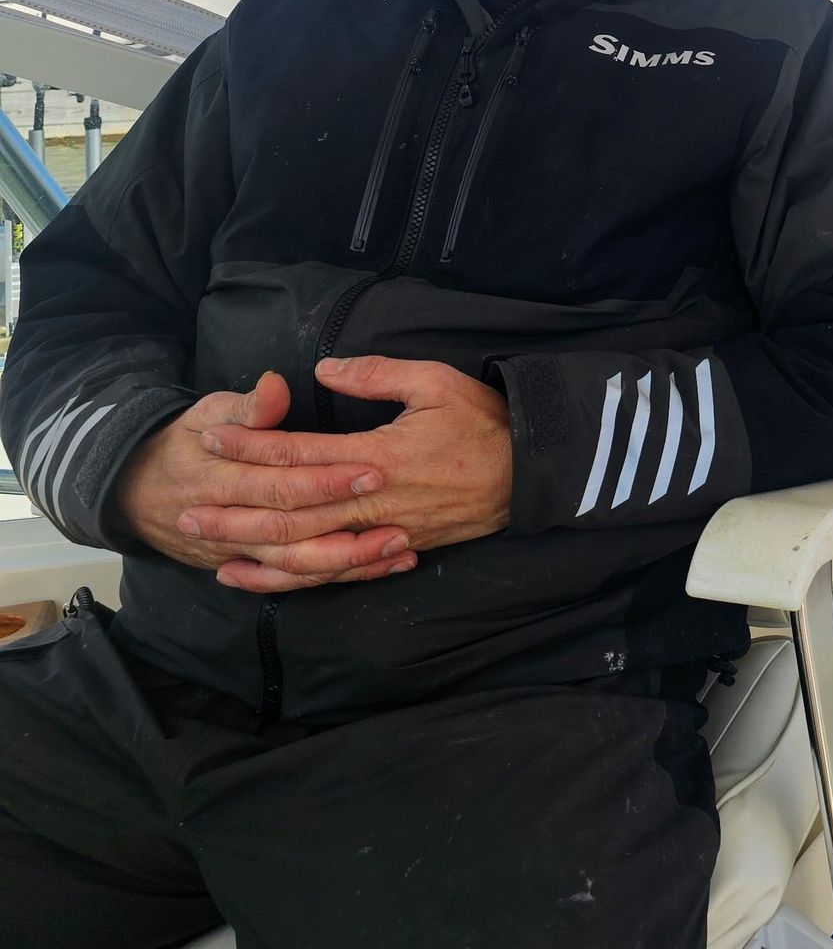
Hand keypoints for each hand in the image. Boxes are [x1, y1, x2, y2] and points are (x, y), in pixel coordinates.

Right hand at [115, 373, 413, 586]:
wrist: (136, 492)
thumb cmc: (185, 442)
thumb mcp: (207, 412)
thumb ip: (246, 406)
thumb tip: (275, 386)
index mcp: (221, 478)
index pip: (279, 483)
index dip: (324, 479)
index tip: (372, 468)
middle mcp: (230, 522)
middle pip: (293, 530)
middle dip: (348, 526)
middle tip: (403, 519)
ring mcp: (239, 552)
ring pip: (297, 567)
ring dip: (350, 561)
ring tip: (400, 548)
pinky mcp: (250, 567)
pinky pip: (295, 581)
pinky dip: (338, 577)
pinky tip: (381, 568)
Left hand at [184, 355, 512, 592]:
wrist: (529, 474)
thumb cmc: (483, 421)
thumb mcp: (435, 381)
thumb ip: (377, 375)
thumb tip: (324, 369)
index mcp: (377, 455)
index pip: (300, 454)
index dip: (252, 446)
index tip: (211, 437)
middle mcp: (372, 501)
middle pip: (291, 512)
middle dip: (236, 510)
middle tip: (187, 509)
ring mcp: (382, 533)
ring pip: (308, 551)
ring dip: (256, 552)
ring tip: (210, 551)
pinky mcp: (392, 550)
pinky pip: (336, 572)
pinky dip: (294, 579)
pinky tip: (263, 579)